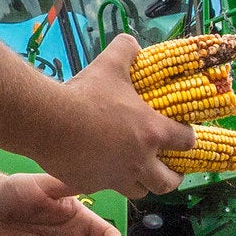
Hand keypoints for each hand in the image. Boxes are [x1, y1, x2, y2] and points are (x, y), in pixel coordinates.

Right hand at [32, 34, 194, 197]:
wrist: (48, 121)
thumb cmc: (85, 93)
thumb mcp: (110, 63)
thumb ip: (127, 50)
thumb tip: (133, 44)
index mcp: (152, 132)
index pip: (187, 142)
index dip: (187, 137)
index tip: (182, 134)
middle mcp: (139, 161)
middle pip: (168, 182)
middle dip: (173, 176)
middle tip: (168, 168)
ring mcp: (116, 178)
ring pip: (140, 191)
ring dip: (143, 183)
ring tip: (137, 172)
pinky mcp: (93, 186)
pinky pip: (108, 190)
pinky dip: (109, 182)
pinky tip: (101, 169)